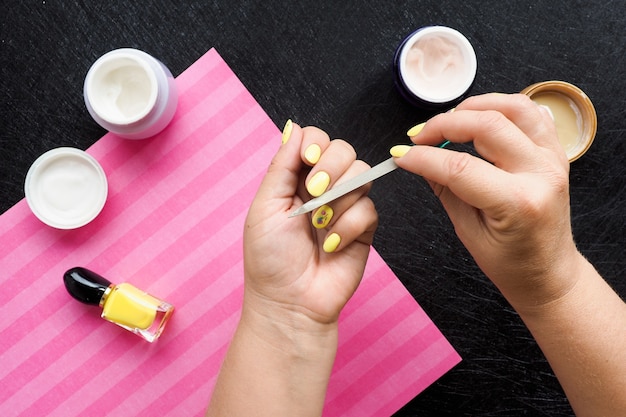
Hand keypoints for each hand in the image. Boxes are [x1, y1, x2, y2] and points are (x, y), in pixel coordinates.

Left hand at [243, 121, 377, 328]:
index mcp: (295, 179)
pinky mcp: (364, 227)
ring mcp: (345, 206)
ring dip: (338, 200)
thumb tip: (294, 127)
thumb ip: (283, 165)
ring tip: (319, 226)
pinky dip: (348, 226)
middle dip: (330, 168)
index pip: (316, 139)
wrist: (290, 303)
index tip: (308, 159)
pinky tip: (331, 245)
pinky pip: (369, 208)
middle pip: (344, 150)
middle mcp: (323, 188)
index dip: (316, 144)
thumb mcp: (266, 206)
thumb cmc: (270, 259)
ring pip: (361, 174)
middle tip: (313, 193)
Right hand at [392, 93, 578, 309]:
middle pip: (487, 126)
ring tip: (448, 120)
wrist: (548, 274)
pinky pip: (532, 113)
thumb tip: (416, 160)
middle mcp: (541, 174)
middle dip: (444, 124)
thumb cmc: (510, 263)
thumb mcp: (468, 231)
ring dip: (475, 105)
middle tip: (418, 136)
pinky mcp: (556, 153)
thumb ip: (444, 189)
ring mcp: (554, 160)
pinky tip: (480, 117)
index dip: (424, 157)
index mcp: (518, 203)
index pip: (460, 167)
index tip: (401, 155)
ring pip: (514, 107)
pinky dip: (503, 106)